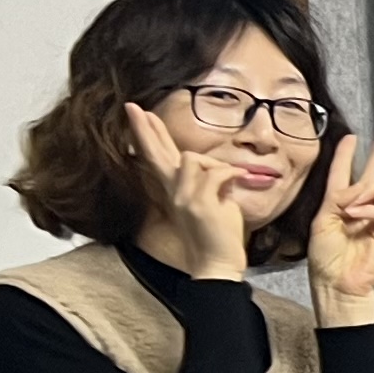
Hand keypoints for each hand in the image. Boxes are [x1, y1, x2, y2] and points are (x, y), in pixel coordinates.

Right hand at [124, 103, 252, 281]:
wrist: (217, 265)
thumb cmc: (218, 237)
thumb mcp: (215, 202)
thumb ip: (210, 183)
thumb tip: (219, 168)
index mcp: (176, 191)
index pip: (159, 157)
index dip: (149, 135)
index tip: (139, 114)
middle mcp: (174, 192)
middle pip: (157, 153)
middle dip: (146, 128)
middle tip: (133, 107)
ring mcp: (183, 198)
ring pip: (194, 158)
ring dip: (217, 165)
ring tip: (231, 181)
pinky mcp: (198, 204)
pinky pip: (217, 173)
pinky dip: (232, 175)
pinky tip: (240, 182)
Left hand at [304, 131, 373, 326]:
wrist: (338, 283)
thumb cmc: (325, 259)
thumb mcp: (321, 221)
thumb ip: (338, 199)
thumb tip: (358, 188)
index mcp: (337, 205)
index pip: (342, 173)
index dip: (346, 154)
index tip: (350, 138)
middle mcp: (358, 208)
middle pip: (371, 174)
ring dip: (366, 190)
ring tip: (352, 205)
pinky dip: (369, 209)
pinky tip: (356, 215)